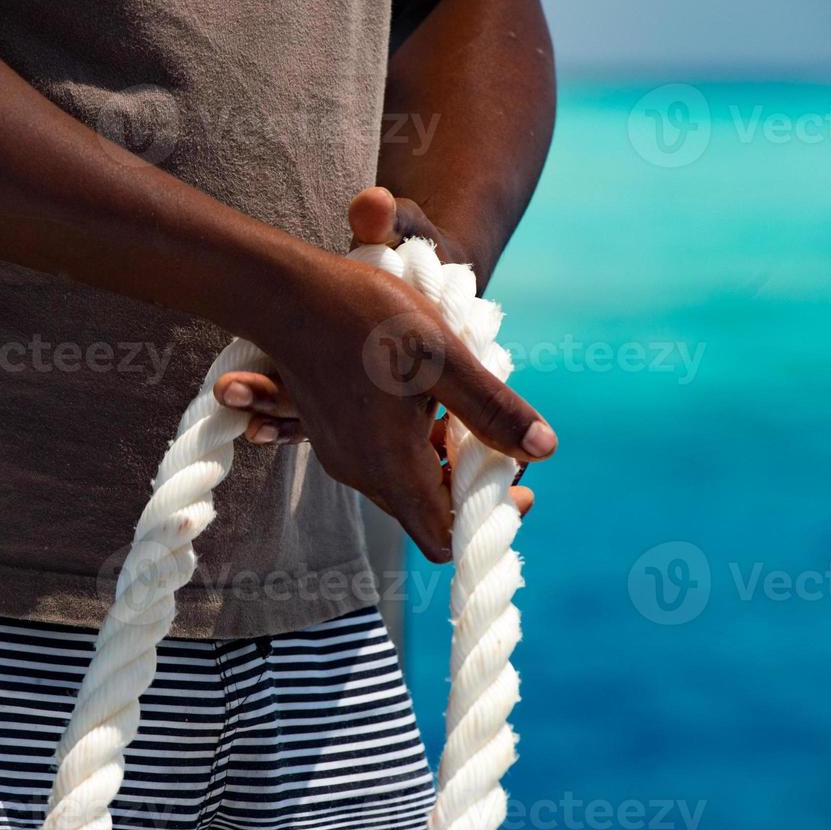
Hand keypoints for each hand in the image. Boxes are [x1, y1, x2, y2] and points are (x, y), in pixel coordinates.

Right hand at [216, 187, 545, 560]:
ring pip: (403, 483)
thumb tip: (545, 450)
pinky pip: (379, 459)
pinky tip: (425, 400)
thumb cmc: (366, 318)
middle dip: (468, 487)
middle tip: (505, 447)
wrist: (286, 294)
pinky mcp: (330, 432)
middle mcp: (361, 472)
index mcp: (391, 465)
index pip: (443, 535)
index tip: (517, 485)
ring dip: (440, 462)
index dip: (485, 519)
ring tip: (467, 417)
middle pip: (426, 511)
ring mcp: (340, 454)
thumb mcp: (443, 357)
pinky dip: (412, 445)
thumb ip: (491, 409)